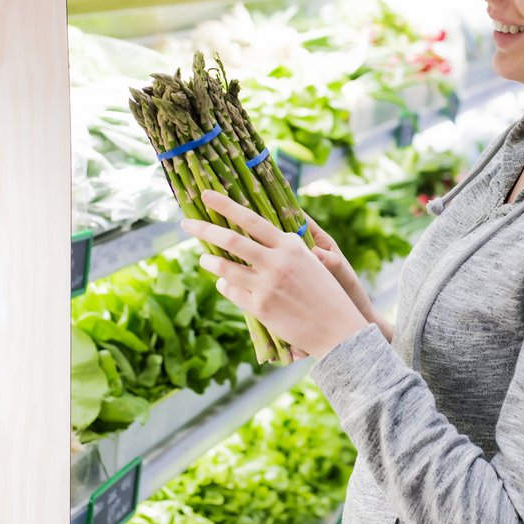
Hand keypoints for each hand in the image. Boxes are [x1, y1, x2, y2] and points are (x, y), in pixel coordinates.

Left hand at [183, 191, 369, 358]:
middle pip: (231, 240)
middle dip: (204, 229)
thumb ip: (284, 248)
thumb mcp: (309, 261)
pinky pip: (231, 291)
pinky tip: (224, 283)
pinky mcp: (260, 307)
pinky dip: (224, 285)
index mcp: (291, 245)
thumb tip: (255, 237)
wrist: (337, 328)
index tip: (205, 195)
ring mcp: (267, 285)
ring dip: (209, 262)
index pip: (251, 219)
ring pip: (225, 268)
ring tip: (204, 259)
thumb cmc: (324, 292)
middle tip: (186, 224)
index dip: (226, 206)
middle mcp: (277, 262)